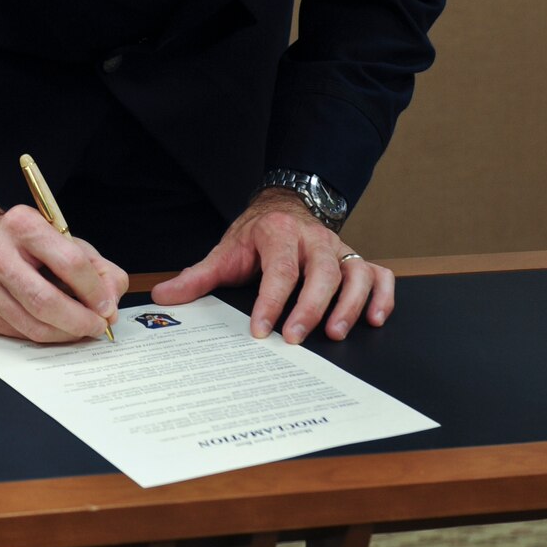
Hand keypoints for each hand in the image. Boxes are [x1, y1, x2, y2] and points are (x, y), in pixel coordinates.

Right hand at [0, 202, 127, 344]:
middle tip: (98, 326)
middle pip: (47, 301)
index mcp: (22, 224)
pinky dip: (46, 335)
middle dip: (81, 320)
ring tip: (82, 328)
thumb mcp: (64, 240)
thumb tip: (110, 305)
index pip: (69, 262)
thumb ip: (98, 268)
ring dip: (66, 333)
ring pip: (34, 325)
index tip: (107, 306)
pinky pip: (21, 334)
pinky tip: (56, 327)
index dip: (94, 290)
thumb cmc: (25, 242)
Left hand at [151, 190, 393, 342]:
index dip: (271, 300)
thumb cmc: (256, 236)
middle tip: (295, 338)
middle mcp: (314, 240)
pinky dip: (384, 296)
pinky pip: (380, 274)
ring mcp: (339, 249)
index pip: (279, 269)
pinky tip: (375, 320)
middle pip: (322, 271)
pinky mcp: (356, 259)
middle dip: (310, 307)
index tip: (261, 329)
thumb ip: (197, 277)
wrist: (282, 208)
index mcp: (279, 235)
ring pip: (356, 272)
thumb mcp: (225, 252)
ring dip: (351, 304)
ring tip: (337, 334)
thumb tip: (162, 297)